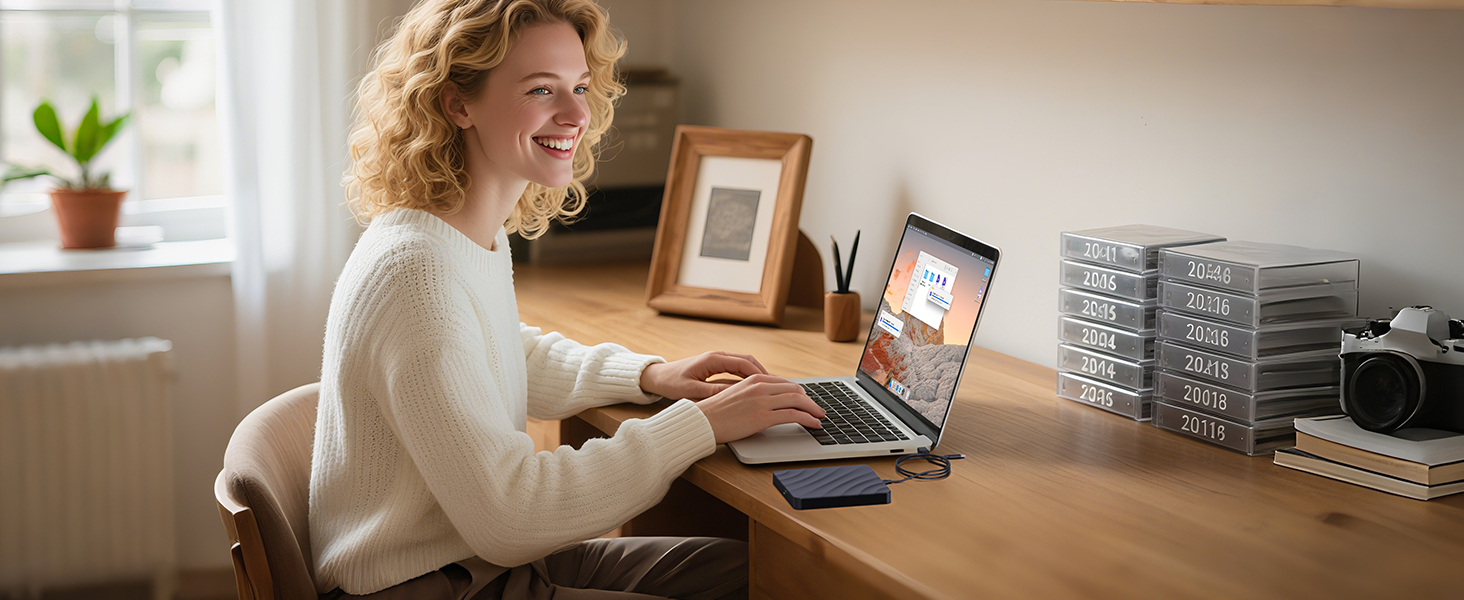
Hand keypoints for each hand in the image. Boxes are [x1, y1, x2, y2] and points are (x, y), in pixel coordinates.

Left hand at [640, 351, 769, 399]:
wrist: (658, 377)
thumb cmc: (672, 383)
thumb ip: (713, 392)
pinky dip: (748, 376)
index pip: (743, 363)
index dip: (759, 374)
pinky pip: (737, 369)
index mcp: (713, 359)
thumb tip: (733, 394)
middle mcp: (717, 356)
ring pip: (744, 364)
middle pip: (748, 361)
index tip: (771, 385)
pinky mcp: (715, 366)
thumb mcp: (692, 390)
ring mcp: (717, 360)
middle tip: (776, 386)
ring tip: (770, 388)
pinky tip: (755, 388)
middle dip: (763, 373)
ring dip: (757, 375)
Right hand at [694, 374, 825, 444]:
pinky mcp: (763, 417)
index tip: (806, 400)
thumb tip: (768, 405)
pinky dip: (808, 419)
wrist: (703, 421)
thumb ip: (753, 395)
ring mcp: (762, 401)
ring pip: (798, 401)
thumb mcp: (737, 395)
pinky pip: (793, 415)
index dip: (799, 392)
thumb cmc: (717, 412)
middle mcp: (760, 386)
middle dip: (809, 400)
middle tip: (817, 409)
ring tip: (820, 417)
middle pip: (795, 389)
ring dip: (813, 409)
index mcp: (754, 379)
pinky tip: (813, 424)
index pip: (785, 383)